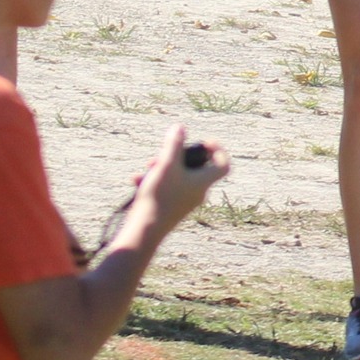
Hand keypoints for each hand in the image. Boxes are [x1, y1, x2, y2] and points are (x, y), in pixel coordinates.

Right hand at [129, 125, 229, 241]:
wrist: (144, 232)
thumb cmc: (159, 198)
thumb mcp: (165, 165)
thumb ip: (173, 144)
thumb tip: (180, 127)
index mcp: (203, 182)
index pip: (223, 164)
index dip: (218, 150)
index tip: (202, 142)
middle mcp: (198, 193)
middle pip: (197, 168)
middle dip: (178, 156)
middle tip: (163, 154)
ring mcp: (185, 202)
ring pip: (177, 177)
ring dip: (162, 168)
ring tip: (147, 167)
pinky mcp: (171, 208)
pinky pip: (166, 188)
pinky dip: (154, 181)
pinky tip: (136, 180)